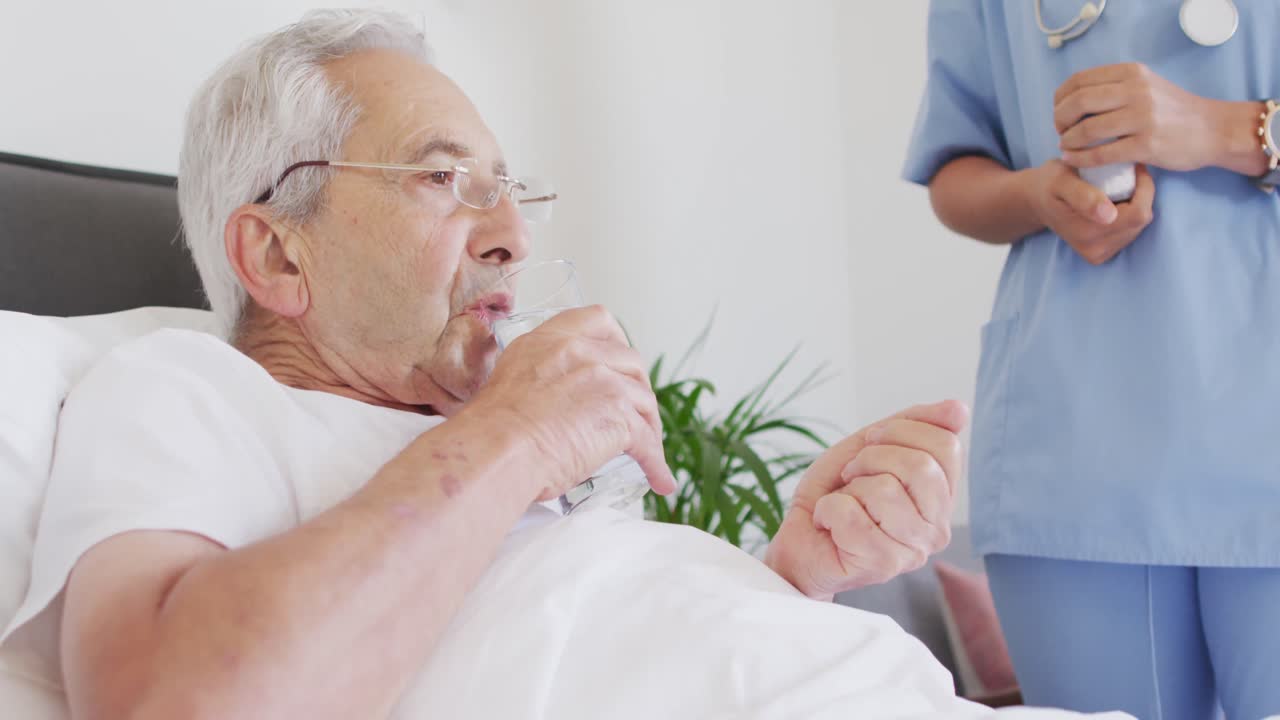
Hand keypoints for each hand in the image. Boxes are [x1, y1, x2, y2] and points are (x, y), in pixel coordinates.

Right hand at [464, 305, 676, 500]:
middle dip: (637, 388)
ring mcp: (604, 381)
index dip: (616, 341)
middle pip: (631, 361)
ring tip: (647, 452)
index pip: (598, 320)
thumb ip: (539, 378)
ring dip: (649, 427)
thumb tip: (552, 401)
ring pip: (644, 401)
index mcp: (550, 340)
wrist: (495, 450)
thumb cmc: (490, 430)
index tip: (619, 362)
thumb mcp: (510, 381)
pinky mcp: (619, 416)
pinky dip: (656, 462)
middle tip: (634, 412)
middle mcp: (581, 353)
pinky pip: (647, 441)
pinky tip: (659, 479)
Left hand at [764, 400, 968, 599]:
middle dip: (872, 458)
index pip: (946, 445)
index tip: (871, 445)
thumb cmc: (837, 494)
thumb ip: (913, 425)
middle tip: (852, 476)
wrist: (800, 539)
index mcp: (942, 497)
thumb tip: (959, 408)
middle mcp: (938, 528)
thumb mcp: (870, 446)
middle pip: (921, 467)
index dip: (900, 432)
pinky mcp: (882, 565)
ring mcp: (914, 551)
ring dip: (849, 489)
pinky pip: (850, 515)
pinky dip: (827, 510)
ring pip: (885, 490)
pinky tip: (830, 525)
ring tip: (844, 504)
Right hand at [1022, 159, 1154, 264]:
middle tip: (1125, 176)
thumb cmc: (1050, 183)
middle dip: (1140, 196)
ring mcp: (1098, 254)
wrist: (1037, 201)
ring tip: (1115, 189)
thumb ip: (1083, 196)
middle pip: (1141, 220)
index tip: (1135, 168)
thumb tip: (1109, 215)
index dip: (1144, 188)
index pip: (1139, 213)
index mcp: (1088, 232)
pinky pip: (1130, 232)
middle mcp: (1094, 249)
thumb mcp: (1061, 180)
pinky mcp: (1101, 255)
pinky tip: (1112, 204)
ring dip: (1134, 204)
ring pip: (1138, 226)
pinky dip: (1127, 215)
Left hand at [1055, 63, 1222, 171]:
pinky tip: (1073, 160)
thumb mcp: (1146, 85)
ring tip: (1065, 147)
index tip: (1060, 112)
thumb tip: (1073, 98)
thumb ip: (1115, 86)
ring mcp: (1142, 118)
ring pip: (1087, 129)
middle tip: (1060, 131)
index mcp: (1131, 73)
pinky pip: (1101, 154)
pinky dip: (1080, 158)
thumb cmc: (1174, 110)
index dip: (1060, 99)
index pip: (1079, 80)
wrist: (1213, 129)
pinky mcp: (1147, 145)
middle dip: (1060, 119)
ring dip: (1068, 141)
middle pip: (1078, 102)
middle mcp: (1136, 91)